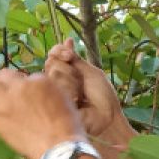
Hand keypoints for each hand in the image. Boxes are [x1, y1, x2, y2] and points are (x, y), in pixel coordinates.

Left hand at [0, 68, 85, 158]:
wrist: (58, 146)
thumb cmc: (68, 126)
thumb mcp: (64, 99)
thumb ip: (48, 91)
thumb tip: (38, 93)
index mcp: (40, 79)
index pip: (28, 77)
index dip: (28, 88)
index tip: (31, 98)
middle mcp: (20, 85)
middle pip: (4, 74)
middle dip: (8, 84)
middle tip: (12, 97)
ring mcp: (6, 100)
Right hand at [44, 39, 134, 154]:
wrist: (107, 118)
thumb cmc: (102, 97)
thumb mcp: (90, 72)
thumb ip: (76, 59)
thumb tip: (67, 40)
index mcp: (67, 73)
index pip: (53, 55)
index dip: (58, 51)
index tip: (69, 54)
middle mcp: (57, 82)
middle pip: (51, 62)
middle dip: (67, 68)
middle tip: (80, 80)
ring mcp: (53, 93)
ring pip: (51, 72)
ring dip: (71, 80)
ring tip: (80, 94)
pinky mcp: (51, 103)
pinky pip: (54, 86)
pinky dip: (69, 90)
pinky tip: (77, 100)